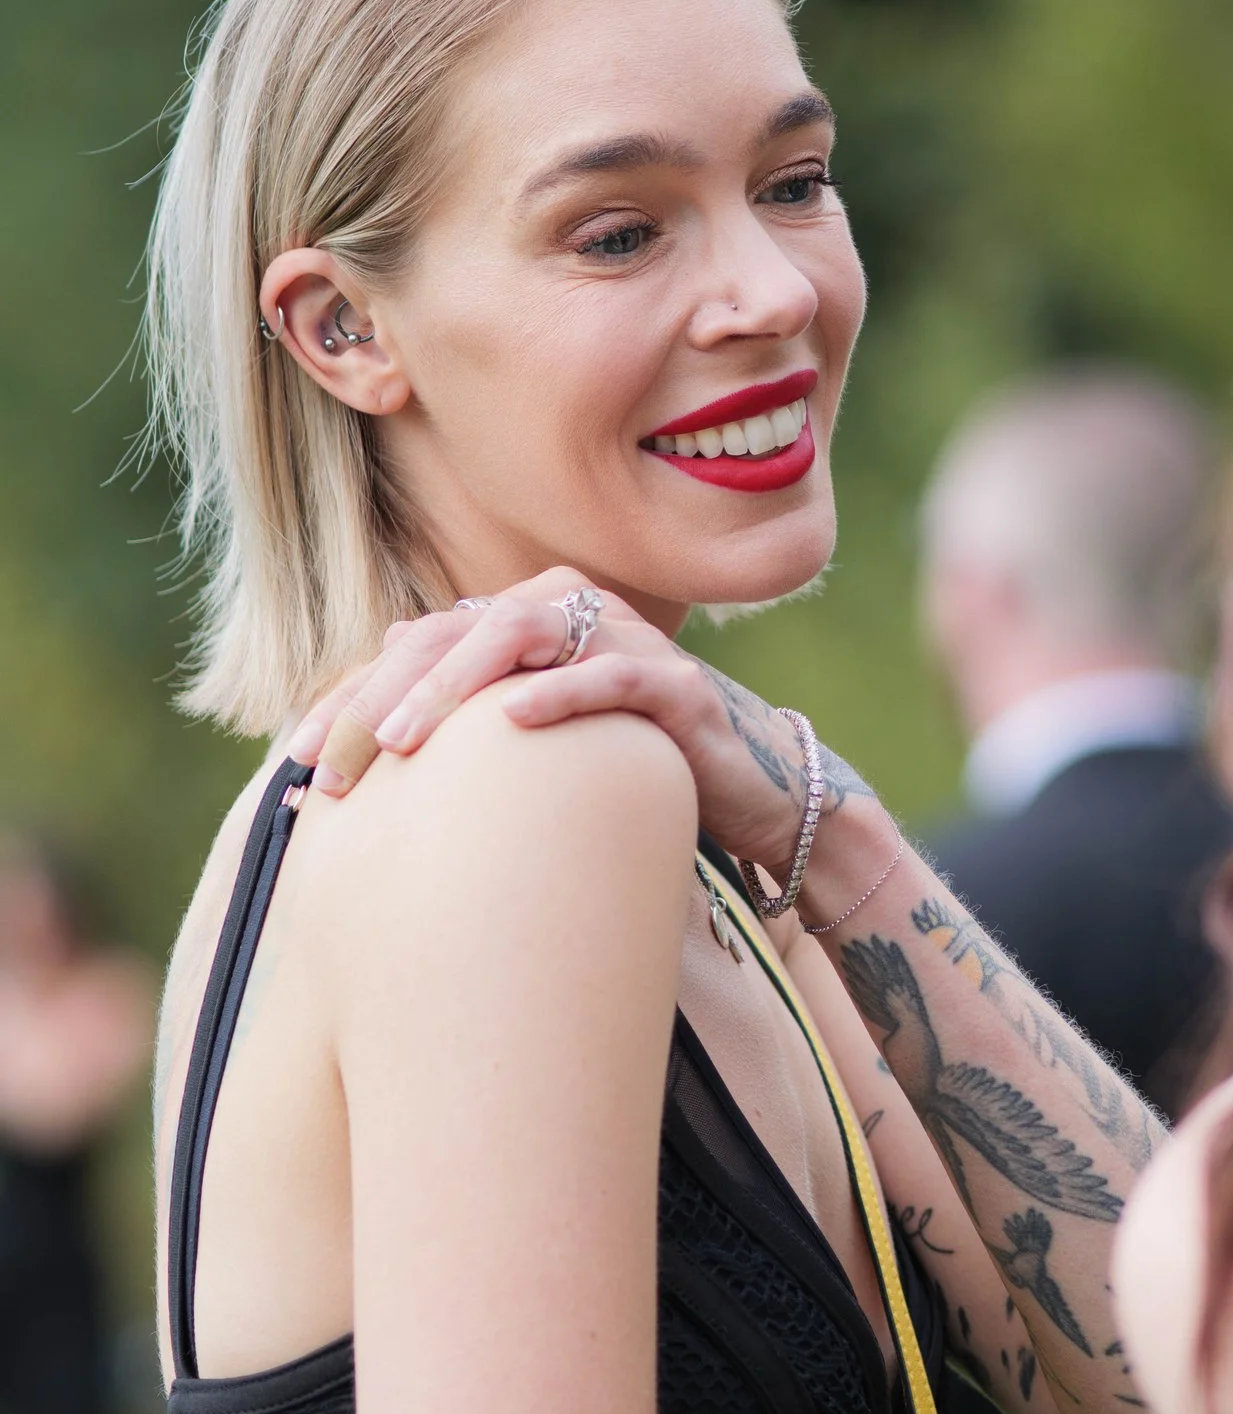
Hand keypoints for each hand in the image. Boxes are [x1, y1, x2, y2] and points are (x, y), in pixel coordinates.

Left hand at [284, 567, 866, 876]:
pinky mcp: (680, 686)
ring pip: (521, 633)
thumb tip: (360, 746)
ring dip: (451, 685)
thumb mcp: (538, 754)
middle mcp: (572, 616)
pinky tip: (515, 720)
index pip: (416, 645)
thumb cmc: (635, 777)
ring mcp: (629, 643)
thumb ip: (467, 734)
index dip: (348, 698)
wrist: (759, 797)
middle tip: (332, 764)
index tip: (292, 764)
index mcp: (527, 626)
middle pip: (453, 631)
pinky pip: (614, 674)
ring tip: (401, 742)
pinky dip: (562, 690)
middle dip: (381, 696)